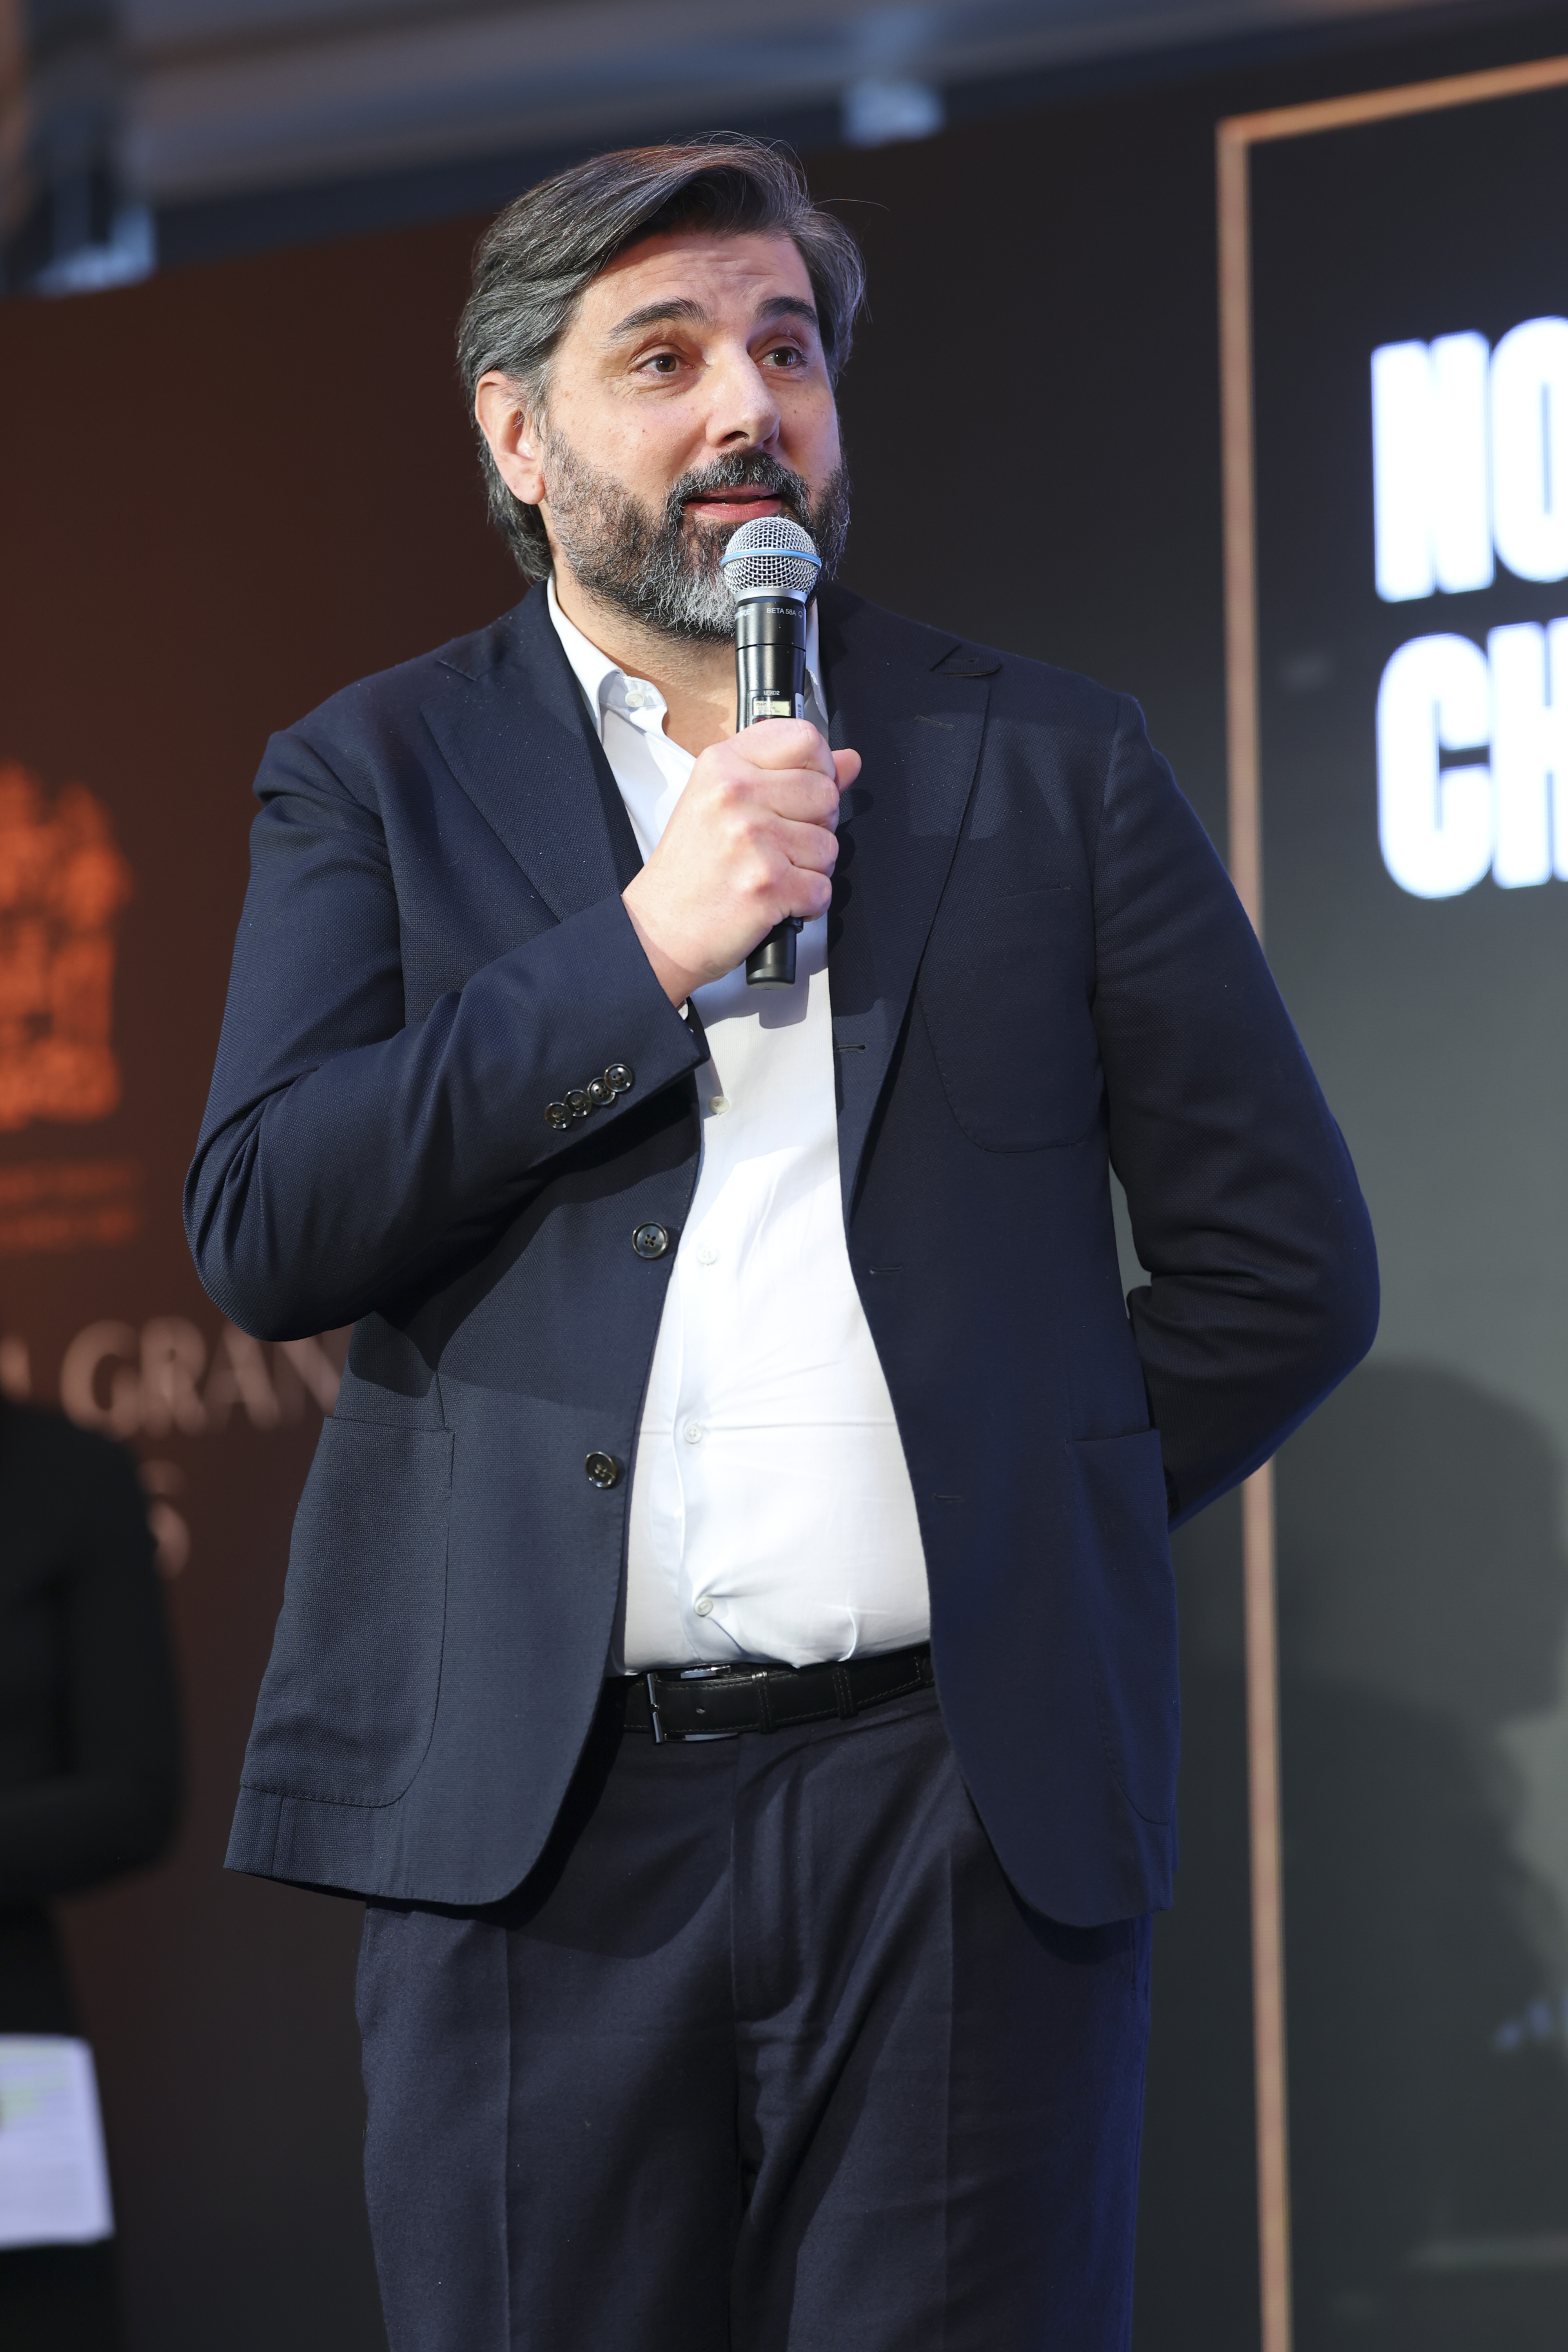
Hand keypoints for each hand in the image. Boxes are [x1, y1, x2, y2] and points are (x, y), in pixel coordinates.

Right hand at [622, 719, 860, 1002]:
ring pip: (828, 845)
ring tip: (772, 873)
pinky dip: (807, 904)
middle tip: (780, 844)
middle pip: (825, 793)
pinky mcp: (767, 884)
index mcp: (724, 765)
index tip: (803, 791)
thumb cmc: (690, 871)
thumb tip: (848, 760)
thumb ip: (790, 775)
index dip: (819, 768)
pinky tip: (776, 899)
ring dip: (811, 869)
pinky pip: (822, 889)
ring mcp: (752, 839)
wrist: (660, 929)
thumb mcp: (724, 803)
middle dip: (816, 825)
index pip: (804, 738)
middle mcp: (736, 795)